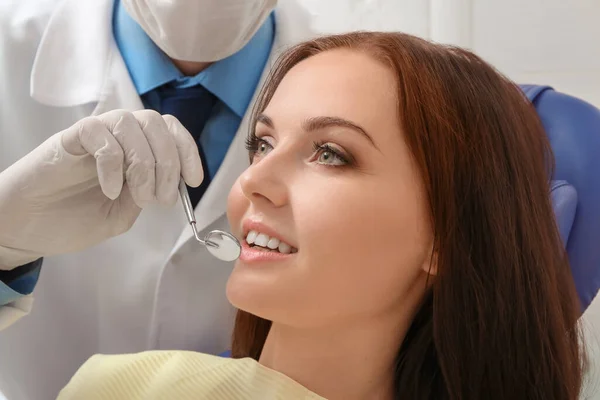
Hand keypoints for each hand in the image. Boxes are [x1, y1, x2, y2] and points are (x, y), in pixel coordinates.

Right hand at [0, 110, 202, 267]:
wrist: (25, 229)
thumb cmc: (70, 220)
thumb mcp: (119, 216)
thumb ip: (142, 197)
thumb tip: (167, 184)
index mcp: (134, 151)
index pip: (170, 132)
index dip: (188, 151)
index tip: (194, 180)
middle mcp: (117, 136)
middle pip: (156, 124)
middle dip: (169, 163)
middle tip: (161, 199)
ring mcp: (93, 135)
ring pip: (131, 123)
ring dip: (144, 163)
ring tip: (139, 197)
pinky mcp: (69, 139)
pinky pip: (98, 133)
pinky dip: (113, 162)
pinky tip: (110, 189)